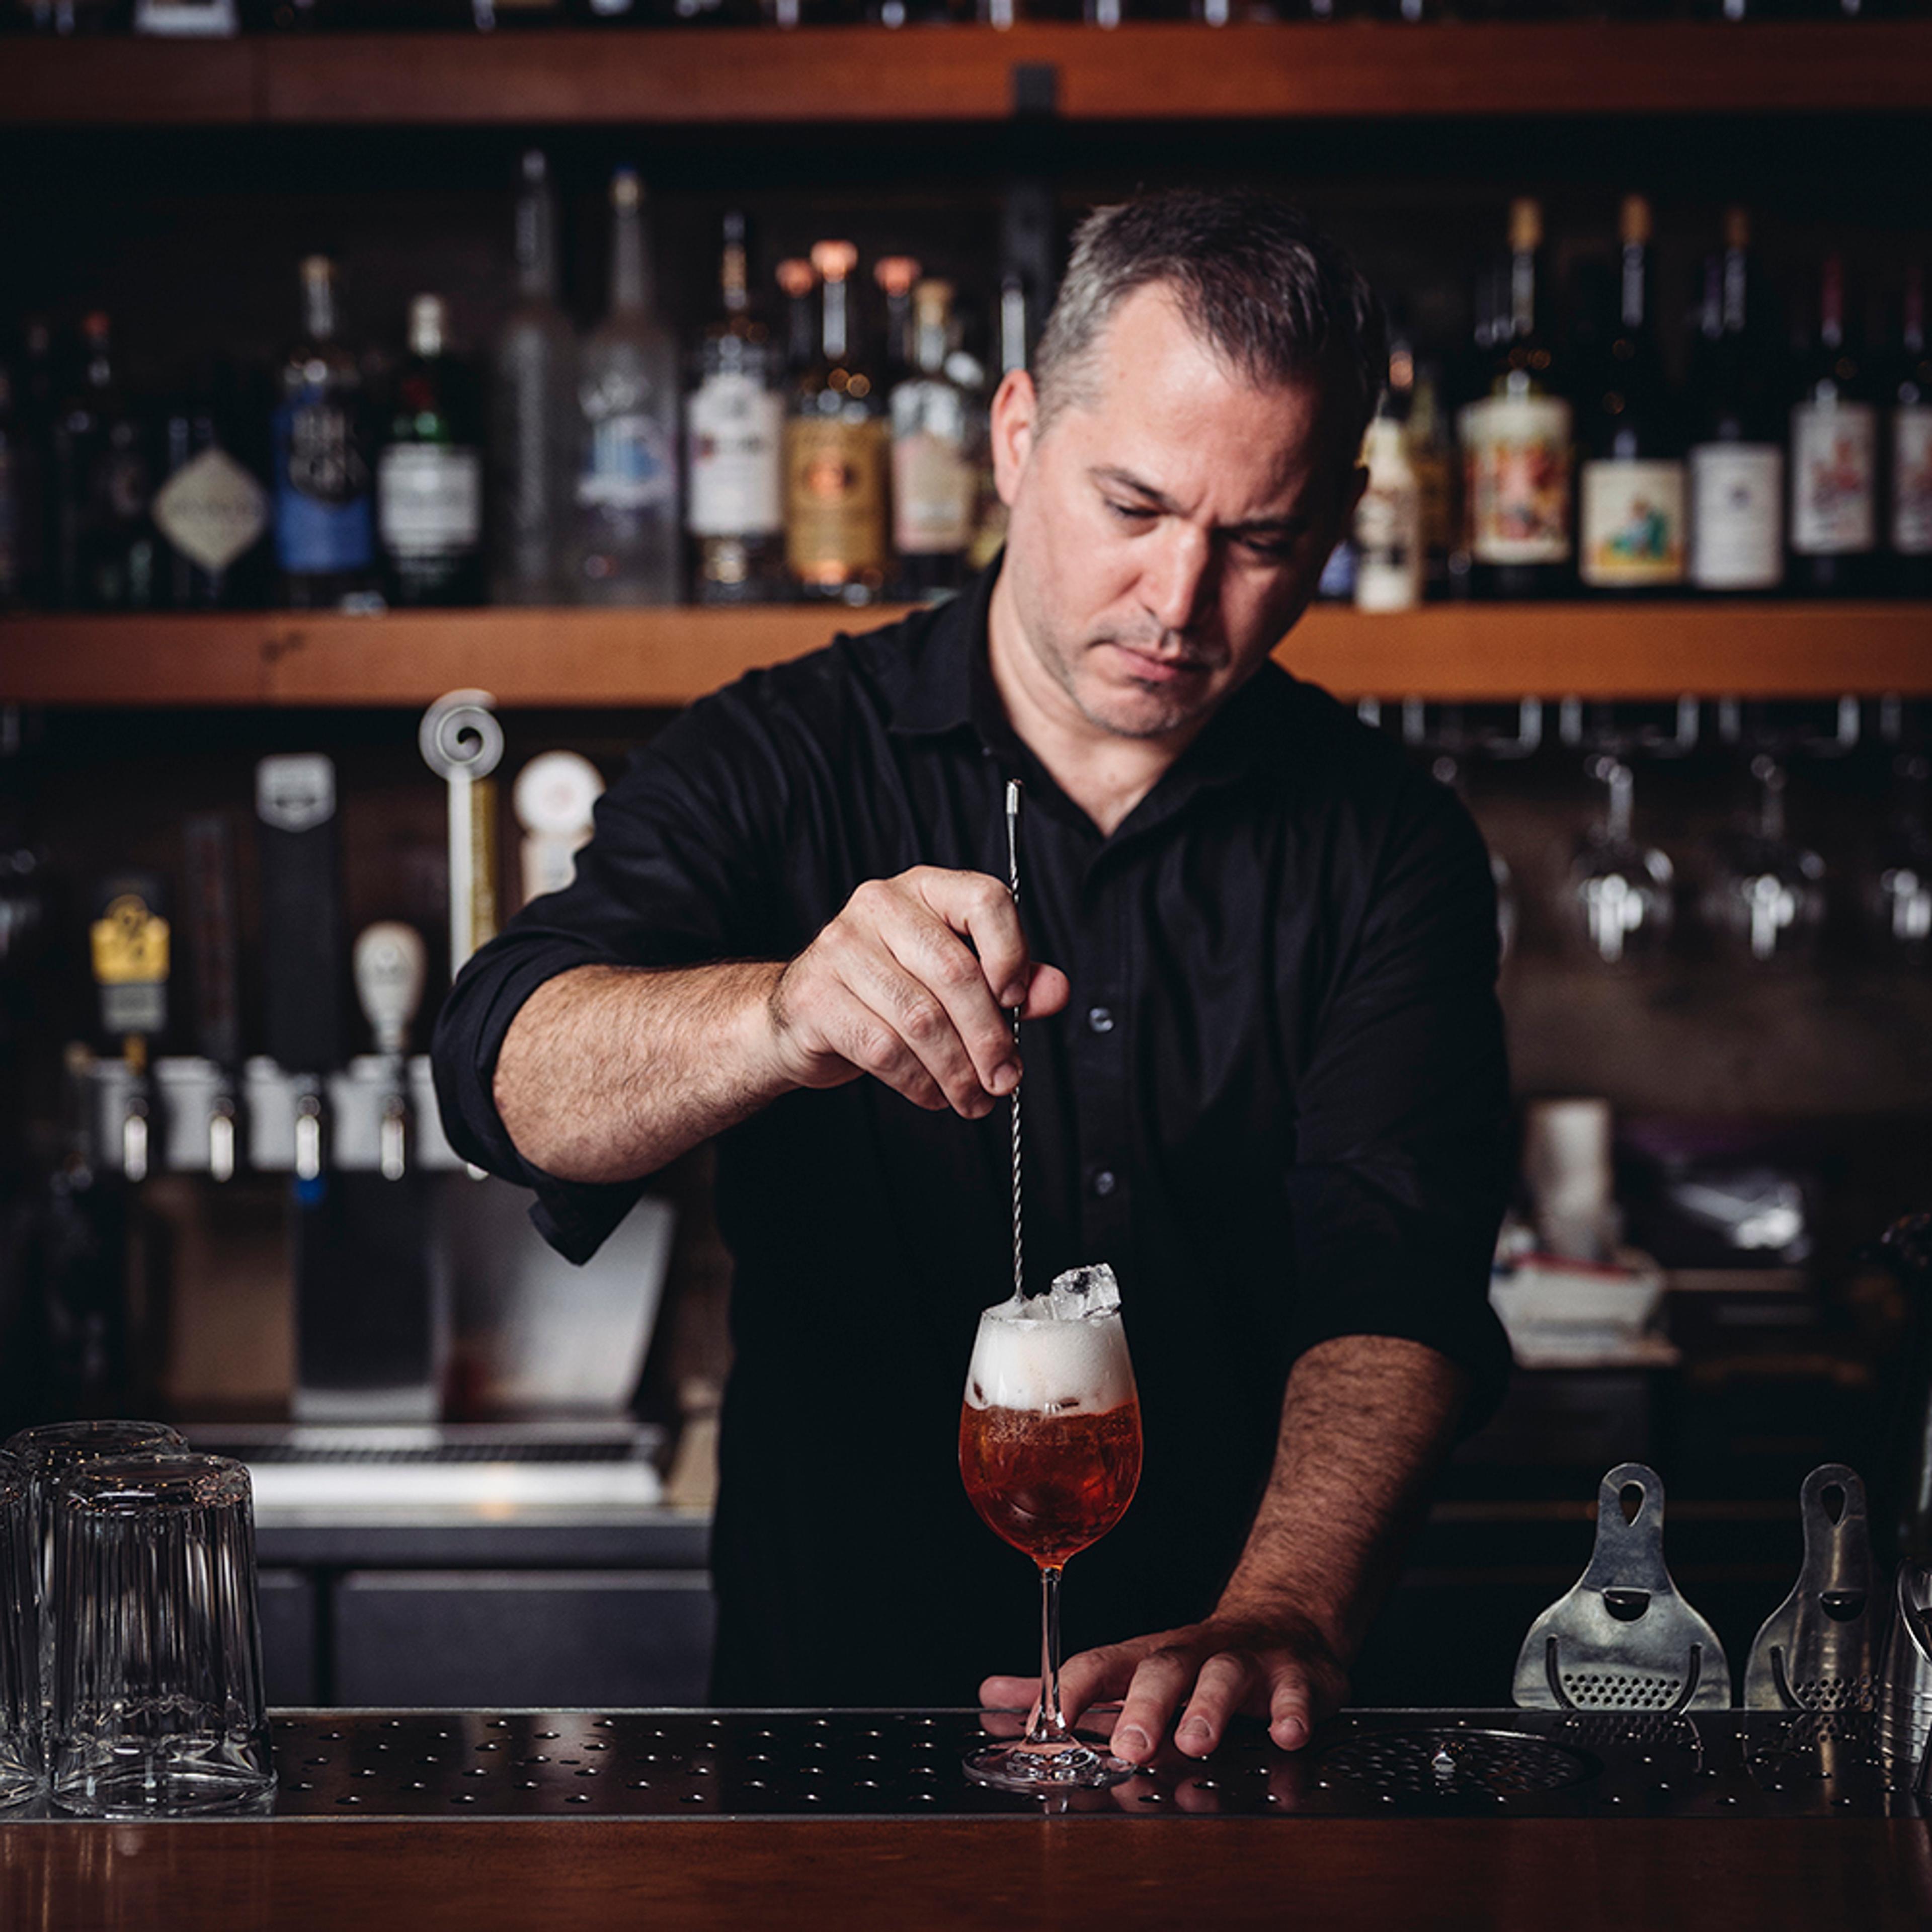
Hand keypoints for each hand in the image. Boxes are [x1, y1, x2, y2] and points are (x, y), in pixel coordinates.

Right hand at [766, 866, 1069, 1118]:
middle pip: (955, 971)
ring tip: (973, 1098)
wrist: (803, 1014)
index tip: (1018, 1002)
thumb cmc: (886, 991)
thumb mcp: (952, 977)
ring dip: (957, 1071)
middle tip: (1004, 1079)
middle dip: (989, 1038)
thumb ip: (1009, 981)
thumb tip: (1054, 992)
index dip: (1012, 953)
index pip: (984, 900)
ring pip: (921, 1018)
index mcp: (925, 889)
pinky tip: (933, 1094)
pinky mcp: (815, 996)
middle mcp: (880, 905)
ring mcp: (840, 947)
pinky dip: (918, 1082)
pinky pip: (883, 1048)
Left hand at [979, 1609, 1348, 1766]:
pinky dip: (1292, 1711)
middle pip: (1163, 1668)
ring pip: (1224, 1675)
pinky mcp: (1295, 1676)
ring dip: (1209, 1708)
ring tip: (1196, 1743)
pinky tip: (1286, 1734)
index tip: (1048, 1722)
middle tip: (1130, 1746)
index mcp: (1147, 1657)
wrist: (1282, 1623)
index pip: (1102, 1664)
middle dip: (1144, 1705)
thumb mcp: (1131, 1672)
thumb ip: (1068, 1689)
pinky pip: (1296, 1692)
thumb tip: (992, 1696)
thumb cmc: (1194, 1663)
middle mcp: (1192, 1653)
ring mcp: (1245, 1661)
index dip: (1072, 1689)